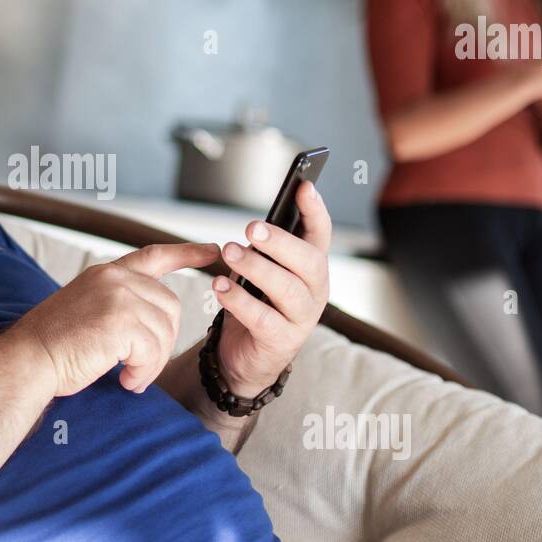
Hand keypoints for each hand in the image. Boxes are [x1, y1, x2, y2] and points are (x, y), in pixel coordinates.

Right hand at [13, 241, 220, 397]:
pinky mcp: (121, 322)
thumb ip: (118, 305)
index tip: (213, 252)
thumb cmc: (53, 346)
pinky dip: (143, 373)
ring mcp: (118, 297)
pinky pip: (153, 351)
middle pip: (170, 306)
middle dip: (164, 341)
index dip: (186, 253)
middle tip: (140, 368)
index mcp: (106, 273)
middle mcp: (115, 278)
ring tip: (129, 378)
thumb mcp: (87, 310)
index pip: (155, 255)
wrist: (27, 360)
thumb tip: (153, 323)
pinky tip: (124, 380)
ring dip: (151, 363)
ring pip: (164, 332)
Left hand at [211, 181, 331, 397]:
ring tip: (229, 252)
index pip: (321, 234)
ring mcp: (302, 319)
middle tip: (250, 227)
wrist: (245, 355)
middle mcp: (315, 291)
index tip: (303, 186)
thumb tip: (256, 228)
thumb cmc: (255, 303)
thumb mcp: (260, 270)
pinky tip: (219, 287)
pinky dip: (239, 300)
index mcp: (311, 268)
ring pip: (287, 290)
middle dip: (280, 241)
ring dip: (256, 267)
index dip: (316, 210)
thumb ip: (264, 250)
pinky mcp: (282, 342)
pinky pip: (262, 319)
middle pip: (309, 261)